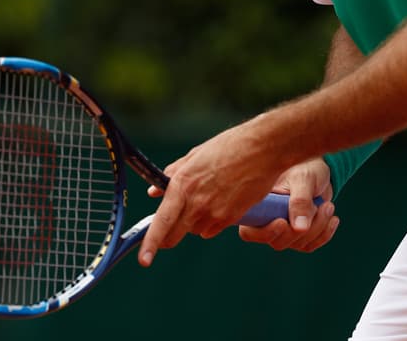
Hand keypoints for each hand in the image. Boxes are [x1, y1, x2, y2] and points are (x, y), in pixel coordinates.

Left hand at [138, 121, 283, 266]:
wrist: (263, 148)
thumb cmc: (229, 146)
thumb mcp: (195, 155)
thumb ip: (173, 174)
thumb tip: (153, 191)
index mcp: (183, 184)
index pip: (161, 222)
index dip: (150, 243)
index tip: (144, 260)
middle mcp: (196, 203)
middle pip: (174, 234)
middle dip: (168, 237)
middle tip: (168, 230)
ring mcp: (215, 212)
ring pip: (195, 230)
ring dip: (194, 223)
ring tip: (207, 199)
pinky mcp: (231, 218)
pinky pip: (213, 229)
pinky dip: (212, 222)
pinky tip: (220, 202)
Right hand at [237, 158, 339, 252]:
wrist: (319, 171)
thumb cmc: (305, 168)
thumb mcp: (303, 179)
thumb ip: (300, 201)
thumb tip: (299, 229)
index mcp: (259, 205)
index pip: (249, 231)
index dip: (264, 233)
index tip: (283, 222)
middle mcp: (267, 221)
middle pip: (277, 242)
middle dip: (300, 228)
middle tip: (317, 207)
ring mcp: (284, 231)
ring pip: (297, 244)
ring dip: (317, 228)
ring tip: (329, 206)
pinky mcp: (299, 236)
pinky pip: (310, 245)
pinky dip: (324, 234)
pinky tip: (333, 219)